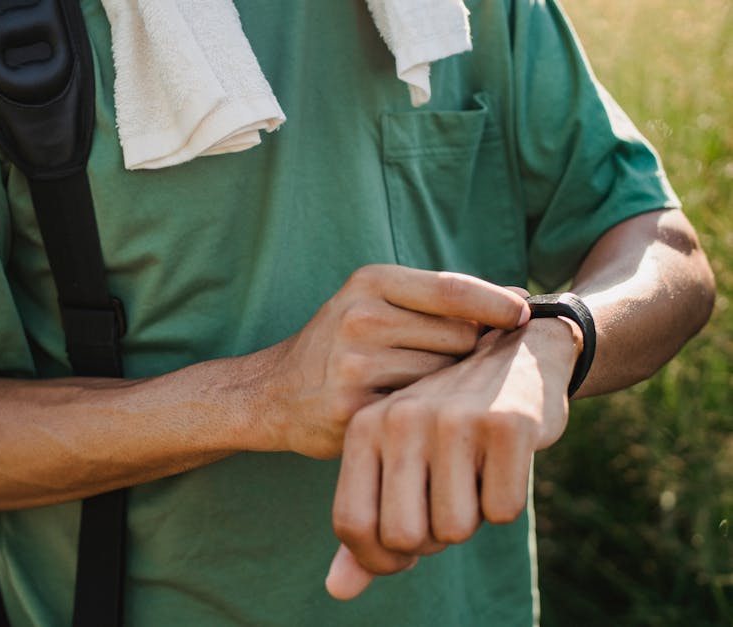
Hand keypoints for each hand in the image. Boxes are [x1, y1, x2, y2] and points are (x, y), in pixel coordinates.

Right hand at [262, 264, 529, 458]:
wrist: (273, 393)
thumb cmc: (339, 344)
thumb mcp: (374, 301)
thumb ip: (440, 300)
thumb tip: (522, 300)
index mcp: (370, 282)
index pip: (453, 289)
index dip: (498, 305)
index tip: (525, 316)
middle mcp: (361, 318)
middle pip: (460, 336)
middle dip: (468, 352)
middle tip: (452, 364)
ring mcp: (356, 365)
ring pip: (446, 377)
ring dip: (449, 387)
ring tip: (426, 389)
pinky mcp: (355, 409)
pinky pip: (422, 411)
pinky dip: (428, 413)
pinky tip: (412, 412)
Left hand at [325, 317, 581, 598]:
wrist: (516, 357)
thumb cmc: (447, 426)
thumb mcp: (398, 464)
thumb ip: (368, 525)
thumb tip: (337, 590)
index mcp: (364, 427)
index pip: (351, 524)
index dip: (377, 558)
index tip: (404, 553)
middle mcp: (401, 418)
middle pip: (405, 535)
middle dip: (432, 539)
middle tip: (448, 502)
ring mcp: (454, 418)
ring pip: (457, 528)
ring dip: (473, 518)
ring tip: (475, 473)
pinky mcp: (508, 424)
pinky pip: (504, 512)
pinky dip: (508, 501)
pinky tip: (505, 460)